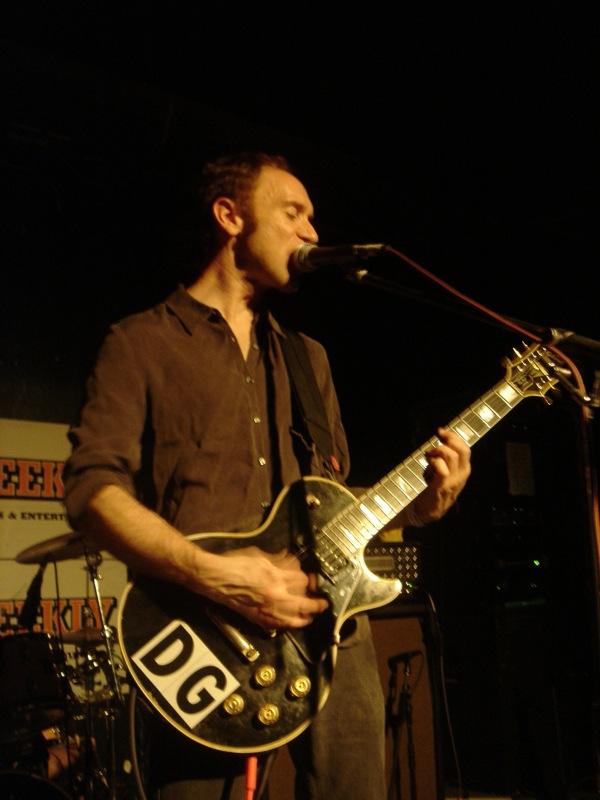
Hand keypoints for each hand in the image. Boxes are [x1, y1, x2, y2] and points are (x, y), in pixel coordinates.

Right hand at [200, 546, 327, 629]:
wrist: (216, 578)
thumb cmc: (235, 564)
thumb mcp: (260, 555)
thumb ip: (278, 560)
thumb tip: (290, 560)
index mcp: (276, 576)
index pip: (302, 581)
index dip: (308, 580)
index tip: (310, 579)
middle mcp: (275, 595)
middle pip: (304, 603)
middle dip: (317, 603)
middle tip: (323, 603)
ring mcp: (267, 609)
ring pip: (294, 618)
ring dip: (306, 617)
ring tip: (312, 615)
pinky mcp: (258, 618)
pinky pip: (279, 625)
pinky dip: (289, 625)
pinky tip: (294, 623)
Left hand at [411, 427, 470, 522]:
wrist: (428, 512)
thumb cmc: (433, 489)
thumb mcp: (443, 472)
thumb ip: (445, 460)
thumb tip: (440, 441)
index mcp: (464, 471)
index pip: (465, 449)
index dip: (454, 437)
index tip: (442, 431)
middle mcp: (462, 475)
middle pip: (463, 450)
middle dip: (449, 439)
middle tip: (437, 437)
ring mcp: (453, 482)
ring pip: (452, 456)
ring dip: (439, 450)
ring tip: (430, 453)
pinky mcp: (442, 487)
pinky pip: (442, 469)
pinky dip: (434, 461)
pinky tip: (428, 461)